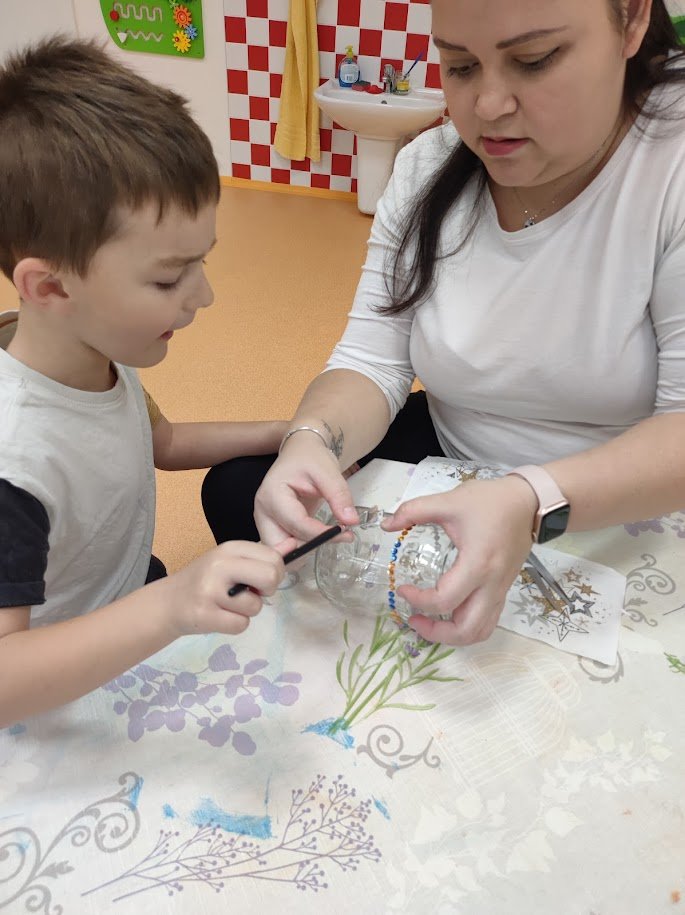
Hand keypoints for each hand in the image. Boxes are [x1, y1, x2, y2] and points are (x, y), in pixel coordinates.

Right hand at [156, 540, 285, 637]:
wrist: (169, 602)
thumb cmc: (206, 580)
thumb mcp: (231, 560)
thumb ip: (262, 555)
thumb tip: (294, 546)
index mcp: (230, 548)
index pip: (273, 557)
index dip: (275, 572)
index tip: (260, 579)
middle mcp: (220, 565)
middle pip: (271, 577)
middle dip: (267, 591)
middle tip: (250, 593)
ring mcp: (211, 590)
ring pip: (256, 606)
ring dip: (247, 611)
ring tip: (227, 605)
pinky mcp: (205, 614)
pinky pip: (241, 625)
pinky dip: (235, 625)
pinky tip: (220, 616)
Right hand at [254, 432, 358, 547]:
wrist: (300, 453)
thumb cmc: (310, 458)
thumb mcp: (328, 471)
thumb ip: (339, 496)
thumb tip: (351, 522)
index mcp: (271, 495)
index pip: (296, 525)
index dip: (321, 534)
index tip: (346, 533)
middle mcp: (262, 512)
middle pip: (280, 545)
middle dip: (308, 549)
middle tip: (336, 538)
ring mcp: (266, 522)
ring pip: (282, 551)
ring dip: (307, 550)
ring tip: (333, 535)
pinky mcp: (273, 528)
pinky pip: (286, 547)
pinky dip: (304, 547)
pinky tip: (323, 536)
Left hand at [382, 475, 536, 644]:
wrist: (527, 502)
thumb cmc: (490, 501)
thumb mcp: (449, 501)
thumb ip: (413, 510)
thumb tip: (386, 524)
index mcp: (477, 564)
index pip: (445, 600)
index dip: (418, 601)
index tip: (402, 588)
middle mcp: (491, 584)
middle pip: (466, 630)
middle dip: (435, 632)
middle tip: (413, 618)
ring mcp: (500, 590)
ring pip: (480, 632)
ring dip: (452, 635)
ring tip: (429, 622)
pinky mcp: (503, 590)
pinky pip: (488, 621)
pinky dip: (467, 627)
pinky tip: (449, 614)